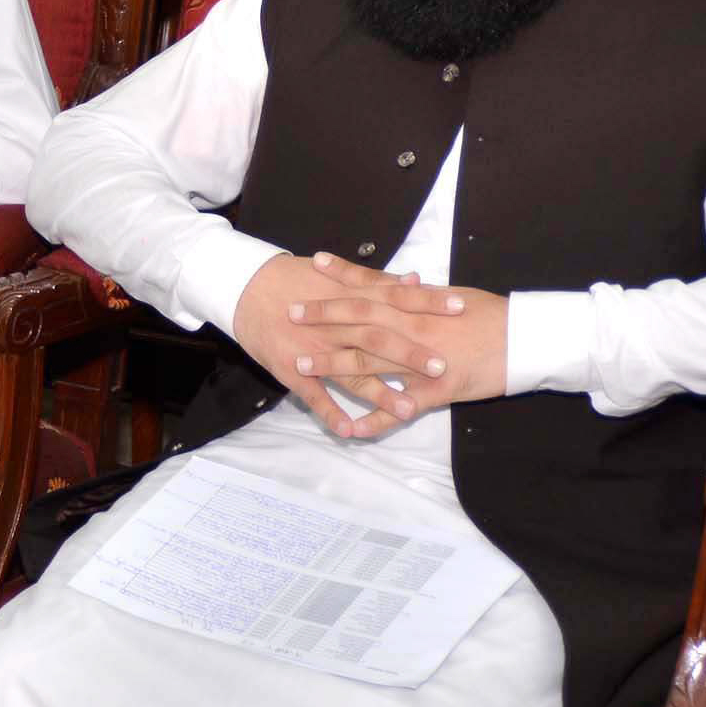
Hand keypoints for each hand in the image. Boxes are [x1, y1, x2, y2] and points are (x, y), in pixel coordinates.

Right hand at [232, 250, 497, 439]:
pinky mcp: (291, 368)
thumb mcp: (336, 275)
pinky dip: (331, 413)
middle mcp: (336, 324)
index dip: (427, 304)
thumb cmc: (295, 280)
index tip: (460, 310)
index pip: (396, 298)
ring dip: (379, 394)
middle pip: (378, 339)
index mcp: (349, 298)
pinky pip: (313, 395)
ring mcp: (314, 349)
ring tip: (407, 411)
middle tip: (442, 367)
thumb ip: (378, 281)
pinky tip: (350, 431)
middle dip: (410, 354)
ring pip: (351, 373)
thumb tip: (416, 281)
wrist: (245, 287)